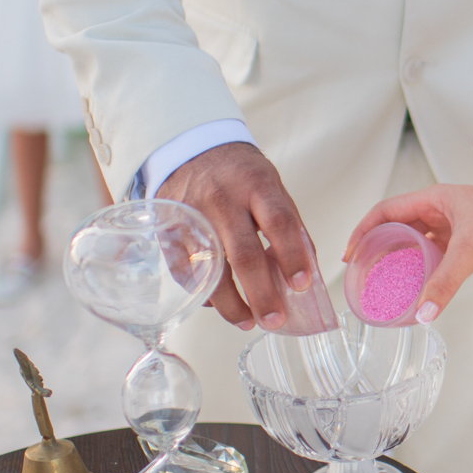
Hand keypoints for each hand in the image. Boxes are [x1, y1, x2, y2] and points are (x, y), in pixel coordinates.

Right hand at [155, 142, 314, 331]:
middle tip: (275, 321)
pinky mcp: (168, 229)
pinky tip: (218, 306)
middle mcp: (222, 199)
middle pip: (243, 253)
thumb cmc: (242, 176)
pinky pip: (185, 270)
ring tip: (248, 322)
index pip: (278, 222)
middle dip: (261, 293)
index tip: (302, 285)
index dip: (292, 256)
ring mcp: (191, 215)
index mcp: (256, 184)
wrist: (193, 149)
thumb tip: (304, 275)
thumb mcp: (271, 187)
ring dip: (230, 304)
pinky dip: (203, 293)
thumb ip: (288, 227)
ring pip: (210, 269)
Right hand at [346, 185, 472, 323]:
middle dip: (378, 247)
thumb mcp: (470, 250)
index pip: (385, 211)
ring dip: (399, 257)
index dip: (363, 231)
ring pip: (415, 239)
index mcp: (434, 198)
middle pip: (397, 225)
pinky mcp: (464, 239)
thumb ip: (445, 282)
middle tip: (363, 273)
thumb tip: (423, 313)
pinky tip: (415, 283)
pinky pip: (433, 251)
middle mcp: (440, 207)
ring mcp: (452, 223)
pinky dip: (421, 265)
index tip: (350, 254)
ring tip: (383, 281)